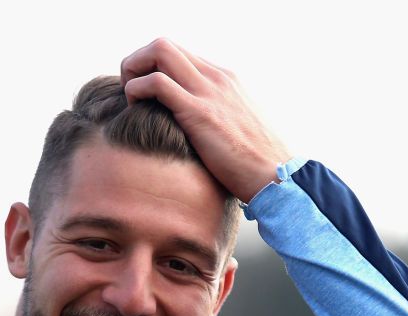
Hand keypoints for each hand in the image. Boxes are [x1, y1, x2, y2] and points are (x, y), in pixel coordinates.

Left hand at [120, 38, 289, 203]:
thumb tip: (198, 133)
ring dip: (133, 71)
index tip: (144, 96)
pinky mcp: (199, 112)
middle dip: (137, 62)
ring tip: (131, 102)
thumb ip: (216, 121)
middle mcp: (216, 78)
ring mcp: (208, 91)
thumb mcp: (235, 132)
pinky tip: (136, 113)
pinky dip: (136, 92)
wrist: (277, 178)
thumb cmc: (255, 165)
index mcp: (224, 80)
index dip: (152, 69)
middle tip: (130, 94)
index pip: (178, 55)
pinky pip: (156, 83)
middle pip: (164, 44)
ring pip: (159, 51)